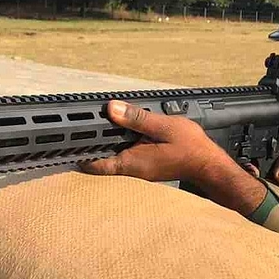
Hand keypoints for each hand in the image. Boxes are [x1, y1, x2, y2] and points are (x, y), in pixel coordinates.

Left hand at [79, 100, 267, 215]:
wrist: (210, 165)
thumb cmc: (191, 149)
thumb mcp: (163, 127)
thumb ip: (136, 118)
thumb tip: (111, 109)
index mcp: (131, 162)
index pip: (95, 164)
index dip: (79, 155)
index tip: (67, 143)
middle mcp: (132, 169)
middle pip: (102, 160)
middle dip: (89, 147)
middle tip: (76, 131)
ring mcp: (139, 169)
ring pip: (113, 158)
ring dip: (104, 144)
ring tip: (93, 127)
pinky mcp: (146, 165)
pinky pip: (126, 155)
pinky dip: (119, 145)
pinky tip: (120, 132)